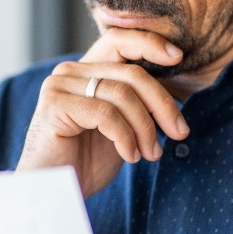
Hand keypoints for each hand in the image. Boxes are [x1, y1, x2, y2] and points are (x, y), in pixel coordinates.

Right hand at [17, 28, 190, 197]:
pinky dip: (126, 137)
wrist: (52, 192)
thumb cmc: (85, 162)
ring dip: (145, 128)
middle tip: (180, 132)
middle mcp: (70, 72)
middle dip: (162, 104)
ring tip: (151, 154)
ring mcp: (59, 86)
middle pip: (131, 72)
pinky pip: (106, 114)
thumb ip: (138, 104)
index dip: (150, 44)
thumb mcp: (121, 128)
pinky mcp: (54, 105)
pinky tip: (129, 156)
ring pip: (122, 94)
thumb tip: (176, 91)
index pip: (119, 41)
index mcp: (86, 70)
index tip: (178, 58)